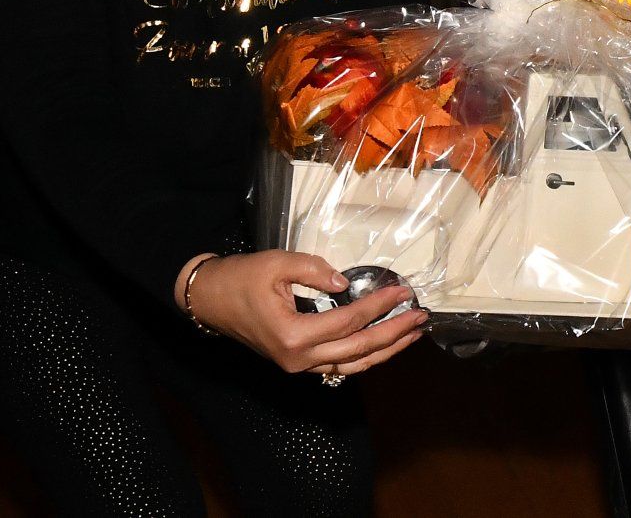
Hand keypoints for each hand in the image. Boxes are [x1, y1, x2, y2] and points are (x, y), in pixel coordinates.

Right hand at [182, 251, 426, 376]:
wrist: (208, 300)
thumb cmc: (240, 279)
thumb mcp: (276, 264)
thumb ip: (314, 269)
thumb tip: (346, 282)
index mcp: (293, 336)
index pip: (349, 321)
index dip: (379, 307)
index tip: (403, 292)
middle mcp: (299, 359)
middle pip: (359, 350)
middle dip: (394, 333)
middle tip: (421, 317)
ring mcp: (299, 366)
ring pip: (353, 364)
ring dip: (386, 350)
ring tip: (413, 334)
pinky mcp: (298, 362)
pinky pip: (340, 364)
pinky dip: (365, 355)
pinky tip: (384, 344)